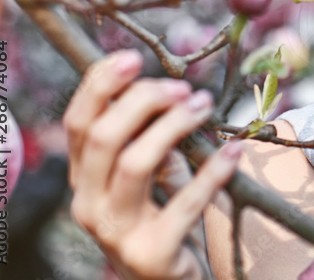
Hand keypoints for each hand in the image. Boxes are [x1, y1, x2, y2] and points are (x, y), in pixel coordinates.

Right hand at [63, 50, 241, 279]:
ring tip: (204, 107)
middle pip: (103, 137)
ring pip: (136, 163)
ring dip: (174, 126)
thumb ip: (150, 141)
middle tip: (184, 88)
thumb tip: (168, 92)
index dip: (101, 85)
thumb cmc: (162, 220)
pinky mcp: (152, 254)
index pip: (78, 123)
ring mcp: (116, 232)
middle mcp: (89, 205)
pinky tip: (235, 149)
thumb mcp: (150, 179)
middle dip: (144, 101)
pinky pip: (185, 203)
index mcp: (84, 180)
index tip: (134, 57)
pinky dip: (214, 171)